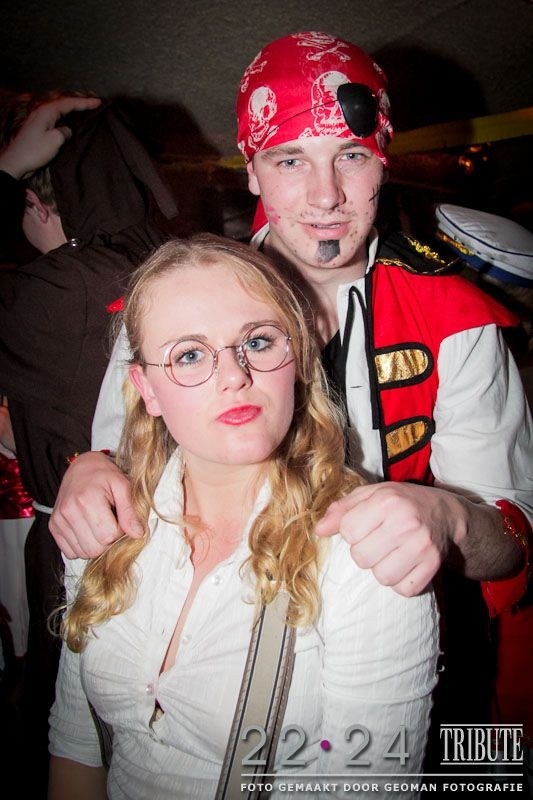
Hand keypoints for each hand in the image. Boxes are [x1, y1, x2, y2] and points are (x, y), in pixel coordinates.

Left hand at [0, 95, 100, 179]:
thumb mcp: (55, 140)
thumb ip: (65, 131)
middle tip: (94, 104)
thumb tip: (67, 130)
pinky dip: (66, 119)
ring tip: (86, 111)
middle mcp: (42, 112)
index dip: (85, 102)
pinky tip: (71, 123)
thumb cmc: (34, 151)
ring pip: (60, 111)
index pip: (69, 103)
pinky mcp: (38, 129)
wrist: (16, 162)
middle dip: (80, 103)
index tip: (98, 102)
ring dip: (73, 111)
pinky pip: (56, 119)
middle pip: (64, 104)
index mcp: (47, 111)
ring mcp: (39, 120)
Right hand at [49, 450, 142, 558]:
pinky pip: (70, 552)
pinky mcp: (53, 526)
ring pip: (82, 553)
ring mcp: (58, 520)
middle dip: (108, 541)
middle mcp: (69, 511)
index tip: (120, 518)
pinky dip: (82, 546)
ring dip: (95, 545)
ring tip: (99, 525)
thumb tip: (138, 534)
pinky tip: (88, 530)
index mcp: (87, 499)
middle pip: (94, 549)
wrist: (82, 467)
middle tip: (111, 523)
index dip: (119, 531)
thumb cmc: (104, 474)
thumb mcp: (123, 485)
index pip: (108, 536)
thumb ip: (130, 511)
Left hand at [315, 482, 461, 595]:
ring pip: (381, 577)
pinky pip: (403, 589)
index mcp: (387, 500)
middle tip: (379, 541)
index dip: (352, 531)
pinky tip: (406, 564)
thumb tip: (318, 530)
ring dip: (382, 569)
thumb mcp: (371, 495)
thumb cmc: (401, 503)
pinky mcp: (433, 565)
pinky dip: (401, 582)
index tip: (366, 525)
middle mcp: (406, 522)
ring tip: (392, 553)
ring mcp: (422, 545)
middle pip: (361, 558)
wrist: (445, 513)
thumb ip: (342, 510)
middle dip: (365, 552)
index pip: (348, 530)